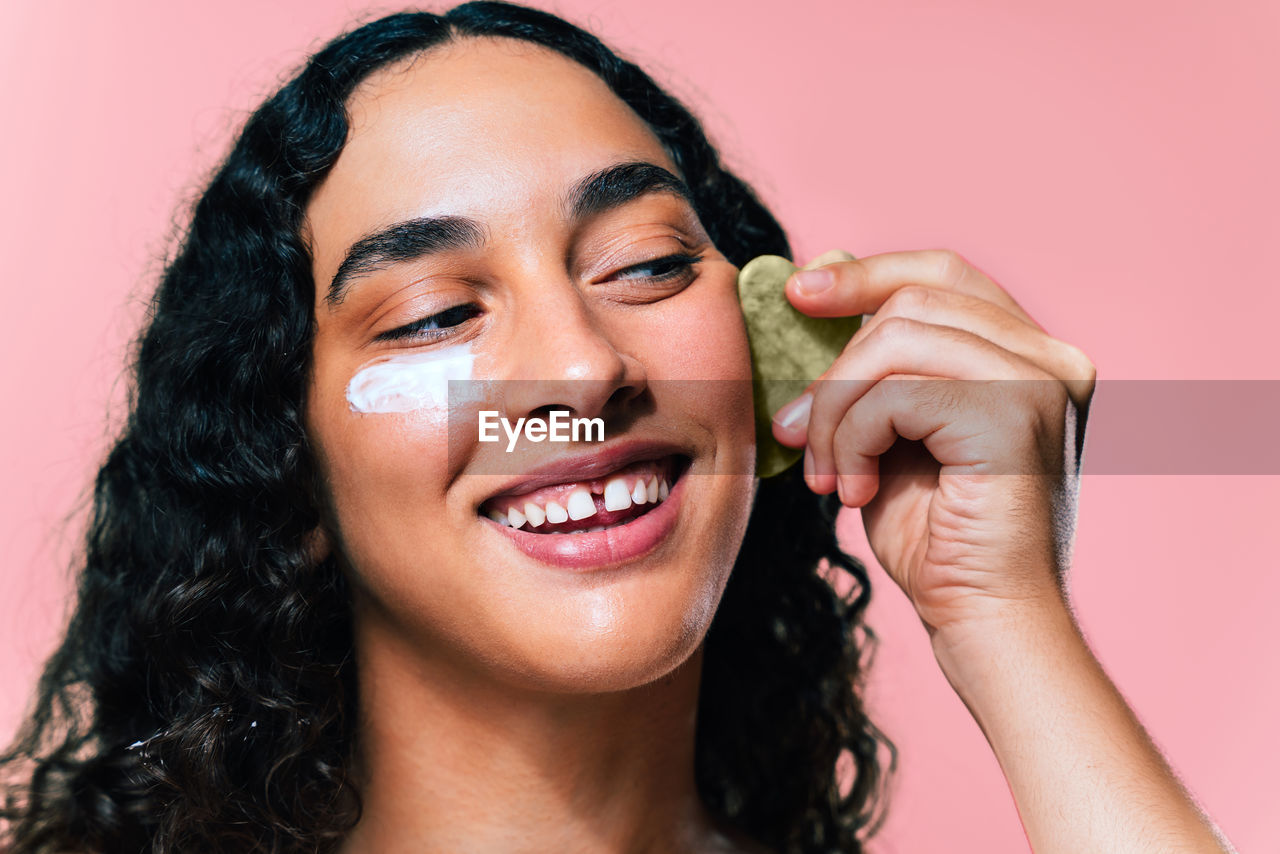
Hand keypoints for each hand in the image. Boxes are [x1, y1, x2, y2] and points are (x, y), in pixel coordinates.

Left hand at [770, 249, 1095, 634]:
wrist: (983, 620)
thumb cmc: (934, 536)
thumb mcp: (891, 428)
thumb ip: (874, 361)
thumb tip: (822, 278)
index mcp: (1028, 354)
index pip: (943, 275)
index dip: (865, 274)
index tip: (798, 294)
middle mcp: (1050, 357)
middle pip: (913, 300)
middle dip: (836, 365)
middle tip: (795, 430)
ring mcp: (1040, 380)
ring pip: (895, 339)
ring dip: (836, 409)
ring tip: (825, 472)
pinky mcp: (1014, 414)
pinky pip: (895, 395)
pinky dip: (852, 440)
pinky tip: (852, 490)